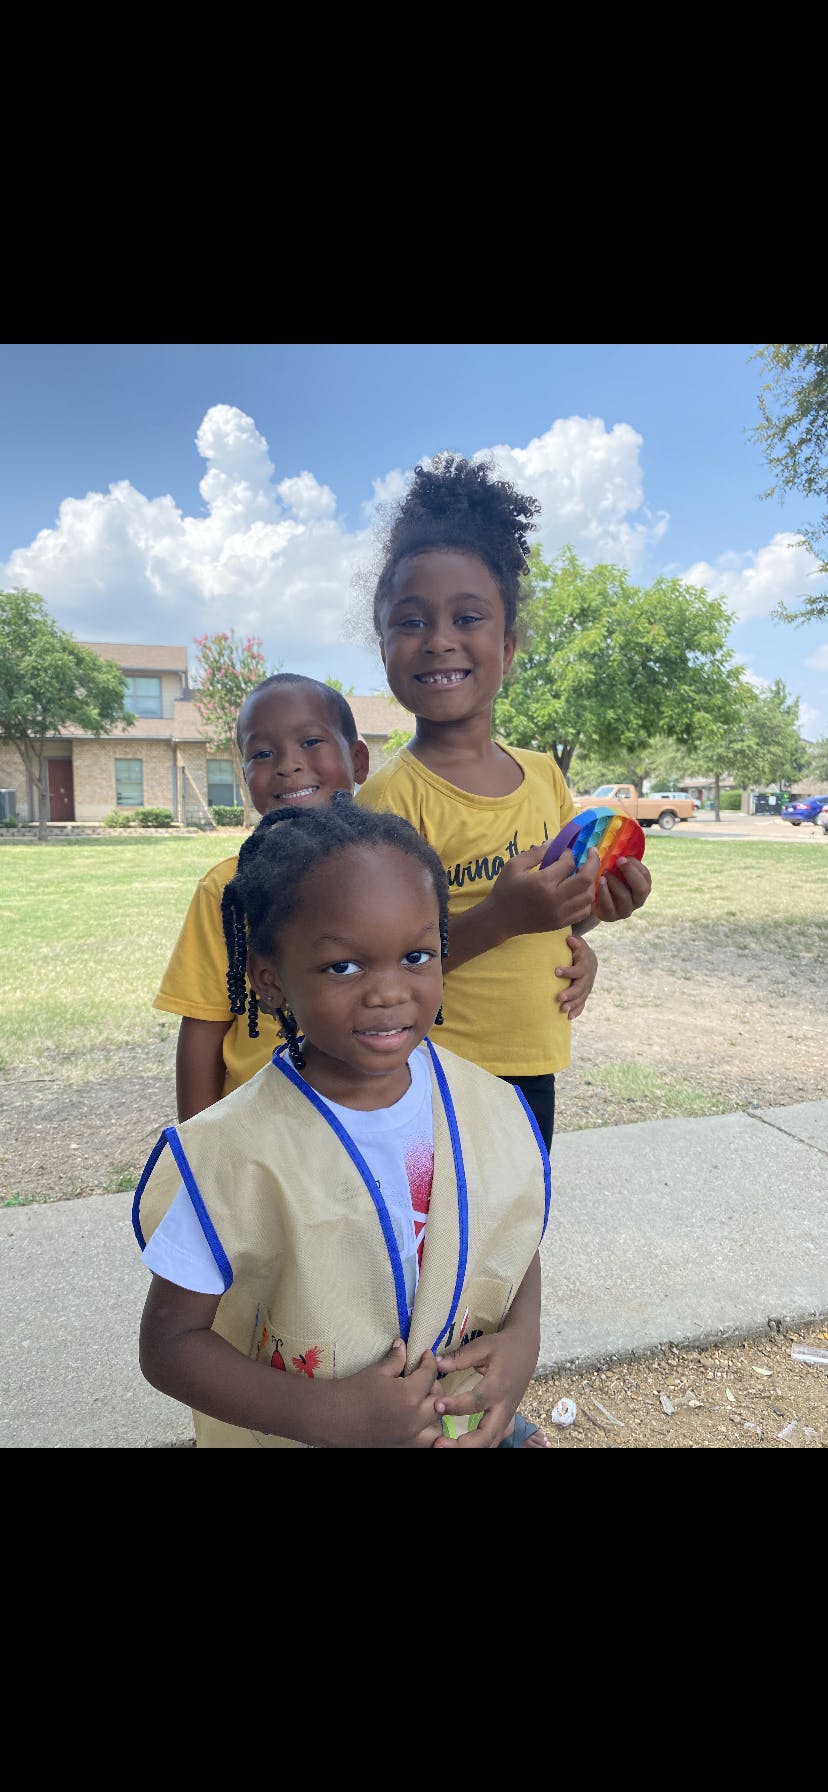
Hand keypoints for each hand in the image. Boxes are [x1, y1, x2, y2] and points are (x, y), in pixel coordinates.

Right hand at [339, 1340, 444, 1447]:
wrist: (333, 1418)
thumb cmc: (354, 1391)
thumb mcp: (377, 1371)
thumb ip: (396, 1359)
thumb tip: (404, 1344)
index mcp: (409, 1395)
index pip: (430, 1375)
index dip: (429, 1362)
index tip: (425, 1356)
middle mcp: (414, 1419)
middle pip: (438, 1400)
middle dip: (434, 1387)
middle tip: (423, 1379)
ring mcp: (410, 1438)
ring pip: (437, 1427)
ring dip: (434, 1414)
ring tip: (422, 1405)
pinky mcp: (402, 1448)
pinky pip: (425, 1443)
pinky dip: (426, 1433)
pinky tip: (416, 1423)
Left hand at [431, 1330, 535, 1449]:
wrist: (527, 1348)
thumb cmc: (504, 1346)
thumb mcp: (483, 1345)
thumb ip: (460, 1357)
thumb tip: (436, 1363)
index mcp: (498, 1386)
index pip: (476, 1402)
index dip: (455, 1406)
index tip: (436, 1405)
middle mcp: (504, 1406)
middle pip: (486, 1435)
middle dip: (462, 1444)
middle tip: (438, 1443)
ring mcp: (506, 1415)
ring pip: (490, 1442)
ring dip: (468, 1449)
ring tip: (443, 1446)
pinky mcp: (505, 1419)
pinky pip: (492, 1440)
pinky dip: (476, 1446)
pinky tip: (457, 1445)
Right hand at [488, 842, 599, 937]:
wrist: (500, 920)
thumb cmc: (505, 890)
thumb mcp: (514, 865)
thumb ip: (535, 853)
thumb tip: (554, 843)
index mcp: (542, 882)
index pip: (568, 864)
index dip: (570, 854)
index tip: (567, 851)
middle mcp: (555, 899)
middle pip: (586, 879)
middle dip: (592, 862)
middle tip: (592, 853)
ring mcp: (560, 913)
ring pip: (588, 896)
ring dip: (591, 881)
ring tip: (586, 872)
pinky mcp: (561, 923)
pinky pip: (584, 911)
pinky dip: (587, 899)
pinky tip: (581, 891)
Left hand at [555, 932, 597, 1018]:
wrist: (589, 959)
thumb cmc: (577, 950)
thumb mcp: (577, 943)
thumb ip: (574, 942)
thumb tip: (569, 939)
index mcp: (585, 965)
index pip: (577, 970)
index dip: (568, 971)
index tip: (556, 971)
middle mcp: (587, 978)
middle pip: (580, 987)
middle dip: (570, 993)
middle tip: (559, 997)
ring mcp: (587, 987)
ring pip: (581, 998)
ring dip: (573, 1004)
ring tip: (562, 1010)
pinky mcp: (584, 994)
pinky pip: (582, 1004)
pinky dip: (577, 1010)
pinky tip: (569, 1017)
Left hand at [591, 854, 651, 922]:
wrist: (592, 900)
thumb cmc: (607, 880)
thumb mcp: (614, 869)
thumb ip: (618, 860)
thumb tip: (615, 844)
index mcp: (641, 887)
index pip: (646, 876)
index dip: (637, 865)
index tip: (624, 856)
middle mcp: (637, 900)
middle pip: (642, 889)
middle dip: (631, 873)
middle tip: (619, 861)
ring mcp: (625, 910)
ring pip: (625, 897)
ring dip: (615, 882)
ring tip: (604, 873)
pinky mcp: (611, 916)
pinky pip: (609, 906)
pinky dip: (604, 892)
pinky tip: (599, 882)